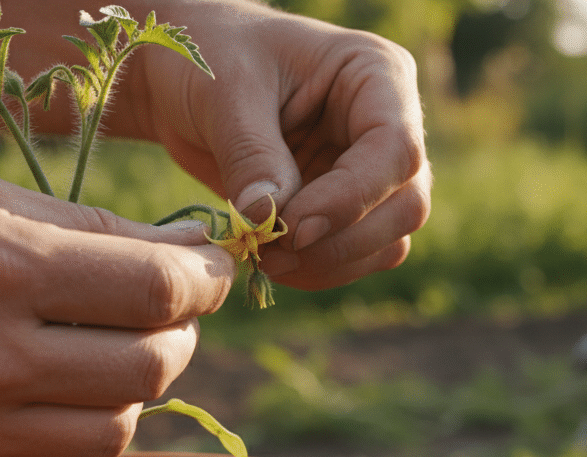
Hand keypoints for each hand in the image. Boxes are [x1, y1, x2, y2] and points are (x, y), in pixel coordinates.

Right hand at [0, 173, 233, 456]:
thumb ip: (88, 228)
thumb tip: (184, 251)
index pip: (154, 289)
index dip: (204, 279)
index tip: (211, 270)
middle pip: (150, 368)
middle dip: (181, 334)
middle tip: (167, 311)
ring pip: (116, 431)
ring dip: (134, 390)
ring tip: (110, 354)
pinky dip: (78, 434)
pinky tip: (55, 396)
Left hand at [127, 0, 431, 290]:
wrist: (181, 76)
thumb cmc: (206, 55)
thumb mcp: (224, 90)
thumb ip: (252, 154)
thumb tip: (269, 220)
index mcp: (376, 74)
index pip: (395, 149)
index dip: (352, 198)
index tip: (293, 227)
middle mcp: (388, 125)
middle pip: (406, 204)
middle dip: (343, 241)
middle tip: (274, 253)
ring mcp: (371, 173)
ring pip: (388, 241)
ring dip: (331, 264)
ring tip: (265, 258)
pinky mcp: (344, 210)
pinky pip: (355, 258)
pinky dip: (318, 271)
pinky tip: (270, 260)